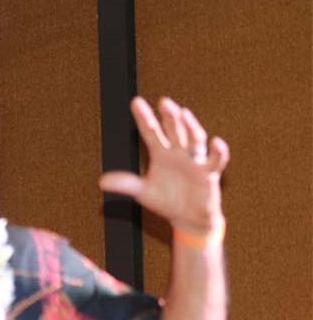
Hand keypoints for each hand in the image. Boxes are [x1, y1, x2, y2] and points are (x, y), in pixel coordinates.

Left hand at [100, 96, 229, 234]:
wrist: (187, 218)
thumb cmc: (166, 201)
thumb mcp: (142, 193)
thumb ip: (126, 184)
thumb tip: (101, 182)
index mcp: (161, 154)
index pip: (151, 132)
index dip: (144, 118)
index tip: (135, 102)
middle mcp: (179, 153)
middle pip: (174, 131)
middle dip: (169, 117)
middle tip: (164, 102)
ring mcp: (195, 161)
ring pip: (195, 140)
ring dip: (191, 127)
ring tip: (184, 114)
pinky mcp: (209, 174)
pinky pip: (215, 160)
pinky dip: (218, 152)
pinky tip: (216, 142)